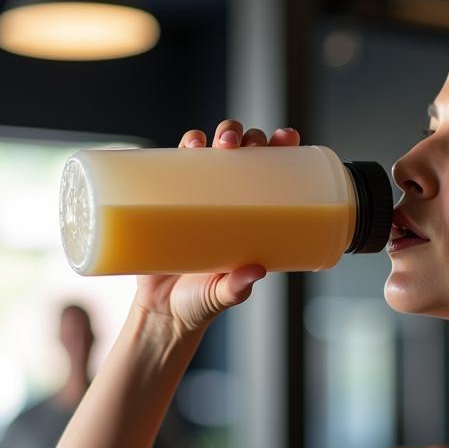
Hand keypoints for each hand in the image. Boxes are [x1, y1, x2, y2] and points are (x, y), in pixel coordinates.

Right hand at [131, 120, 301, 337]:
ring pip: (212, 152)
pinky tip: (192, 142)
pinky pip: (176, 166)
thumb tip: (256, 272)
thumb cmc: (200, 303)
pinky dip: (185, 148)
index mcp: (252, 219)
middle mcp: (228, 202)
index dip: (282, 149)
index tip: (288, 137)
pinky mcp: (167, 200)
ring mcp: (198, 197)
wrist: (160, 312)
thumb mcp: (223, 296)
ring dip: (220, 135)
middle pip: (244, 154)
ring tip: (220, 143)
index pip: (273, 174)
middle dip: (248, 138)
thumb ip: (237, 288)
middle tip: (246, 145)